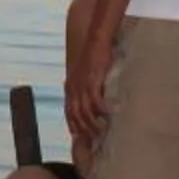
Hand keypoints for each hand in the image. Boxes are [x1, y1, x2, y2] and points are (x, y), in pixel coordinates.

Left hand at [66, 26, 114, 145]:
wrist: (96, 40)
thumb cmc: (92, 54)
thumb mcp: (83, 72)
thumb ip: (84, 85)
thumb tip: (91, 98)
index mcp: (70, 86)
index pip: (68, 110)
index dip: (72, 124)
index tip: (78, 135)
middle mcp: (73, 87)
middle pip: (75, 114)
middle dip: (83, 128)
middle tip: (93, 138)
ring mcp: (82, 85)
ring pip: (84, 111)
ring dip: (93, 123)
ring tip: (102, 131)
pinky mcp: (92, 81)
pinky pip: (95, 101)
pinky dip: (102, 111)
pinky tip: (109, 115)